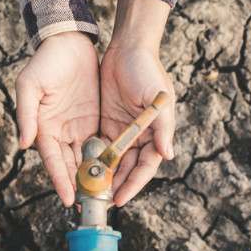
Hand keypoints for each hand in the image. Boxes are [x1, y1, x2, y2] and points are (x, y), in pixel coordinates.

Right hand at [15, 32, 98, 206]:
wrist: (69, 43)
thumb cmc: (45, 62)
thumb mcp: (30, 85)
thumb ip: (26, 114)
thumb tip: (23, 144)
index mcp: (43, 127)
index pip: (52, 160)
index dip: (60, 179)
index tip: (68, 198)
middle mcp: (60, 132)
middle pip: (69, 164)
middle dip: (78, 185)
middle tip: (90, 205)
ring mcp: (77, 126)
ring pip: (85, 157)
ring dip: (93, 176)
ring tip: (104, 195)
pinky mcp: (93, 119)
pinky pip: (99, 142)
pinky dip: (104, 158)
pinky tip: (114, 171)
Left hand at [100, 0, 175, 206]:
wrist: (127, 48)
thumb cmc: (147, 71)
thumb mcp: (159, 98)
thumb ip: (162, 127)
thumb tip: (168, 155)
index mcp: (155, 133)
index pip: (145, 166)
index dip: (134, 184)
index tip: (121, 198)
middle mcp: (138, 136)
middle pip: (128, 168)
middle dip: (116, 186)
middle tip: (101, 202)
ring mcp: (121, 130)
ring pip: (112, 161)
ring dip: (103, 177)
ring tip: (90, 192)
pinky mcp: (105, 122)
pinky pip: (99, 146)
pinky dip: (93, 160)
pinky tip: (82, 171)